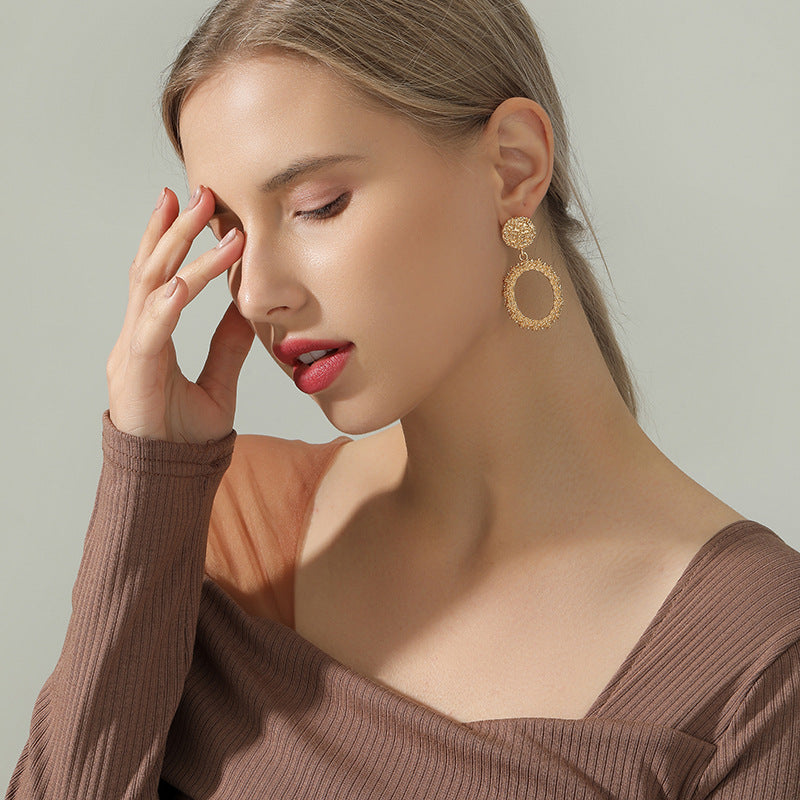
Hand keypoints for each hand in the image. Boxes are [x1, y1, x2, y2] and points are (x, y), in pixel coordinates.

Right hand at [106, 186, 254, 442]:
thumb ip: (228, 345)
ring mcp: (132, 352)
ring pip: (150, 288)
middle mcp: (137, 336)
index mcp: (152, 336)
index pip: (161, 277)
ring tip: (197, 213)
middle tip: (196, 191)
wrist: (169, 479)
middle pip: (150, 270)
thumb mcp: (218, 382)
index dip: (172, 240)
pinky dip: (168, 303)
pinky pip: (153, 331)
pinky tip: (184, 281)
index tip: (191, 206)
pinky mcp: (138, 374)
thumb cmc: (186, 434)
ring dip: (174, 248)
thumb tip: (247, 308)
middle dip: (172, 228)